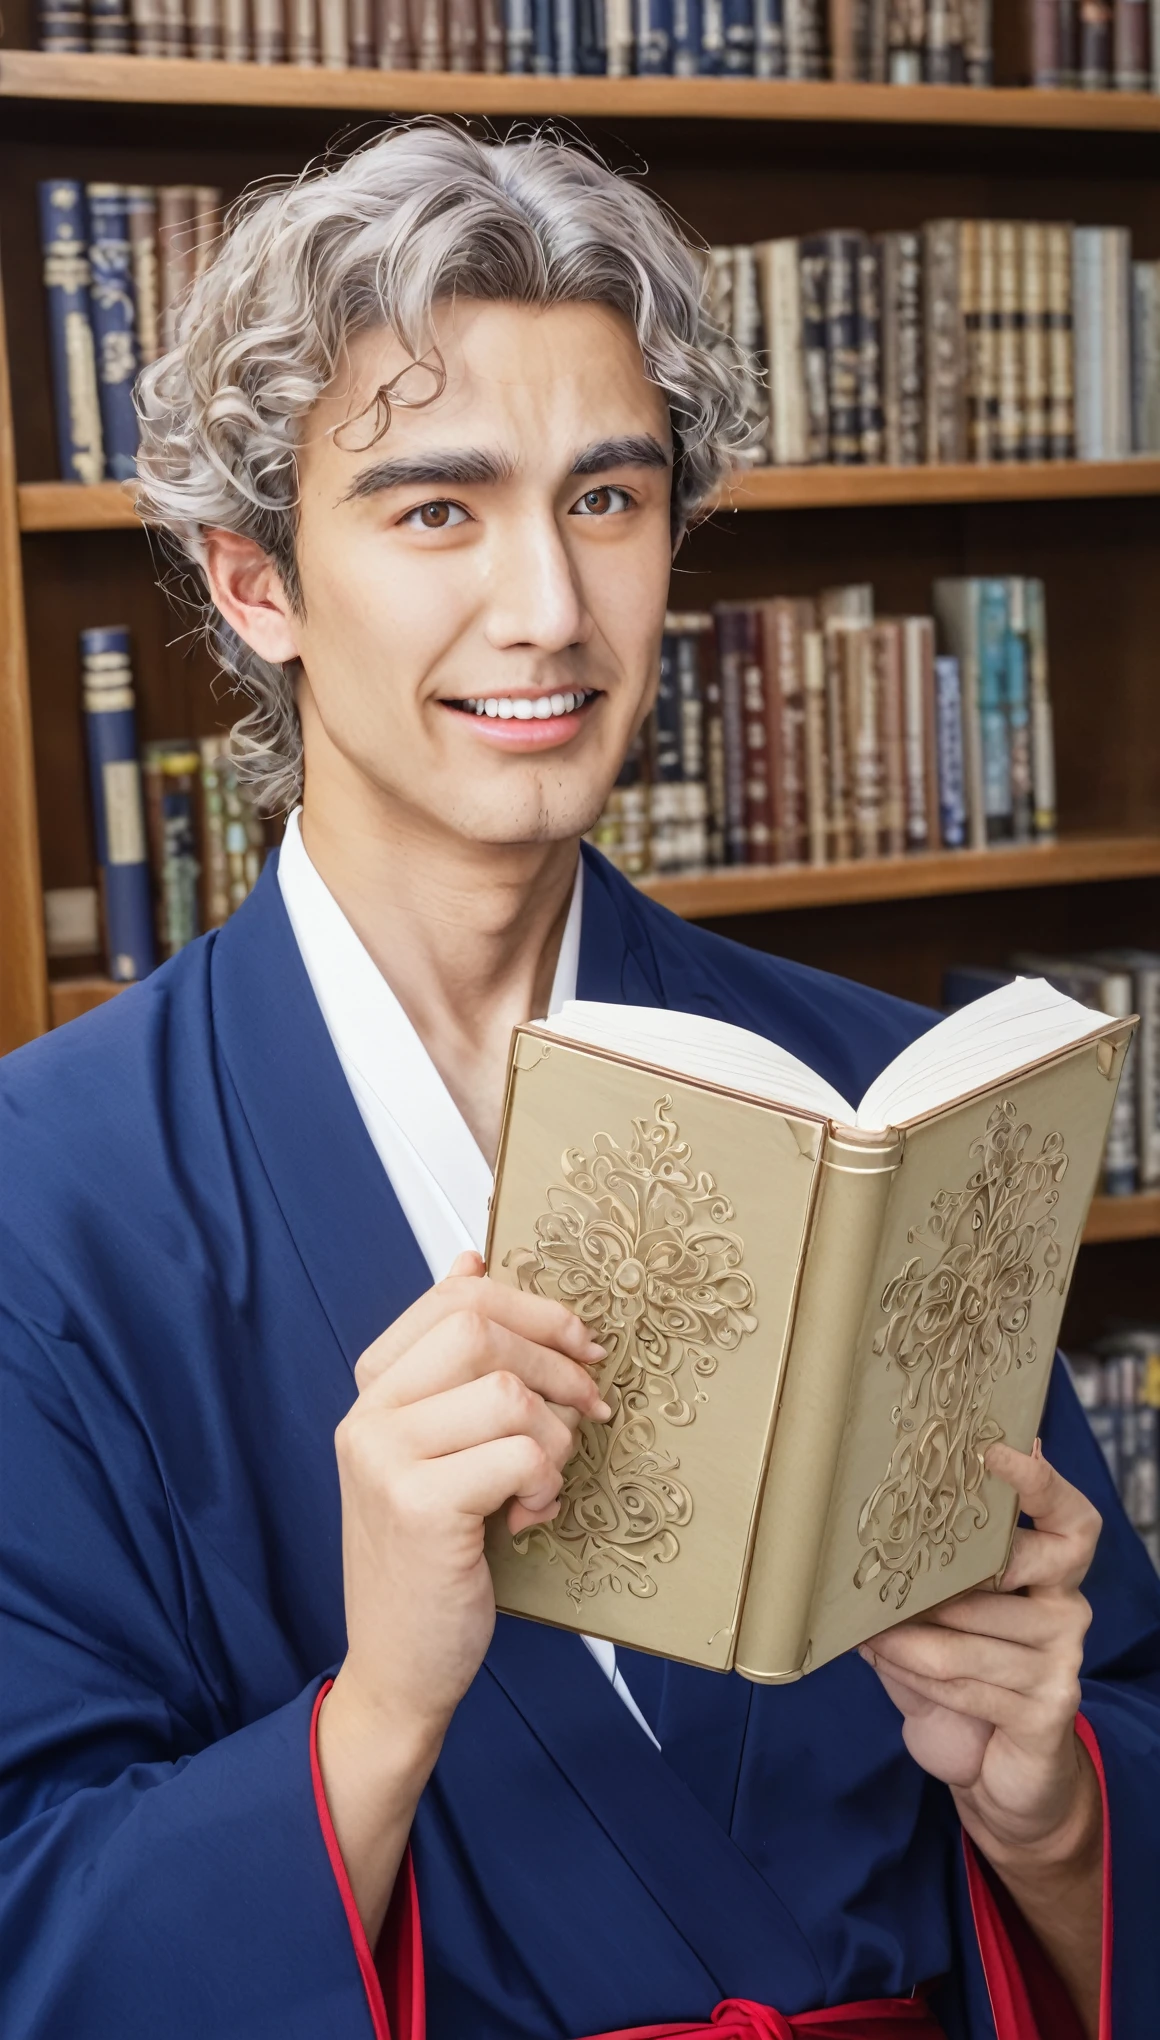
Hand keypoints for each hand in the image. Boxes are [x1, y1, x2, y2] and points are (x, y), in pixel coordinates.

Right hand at [317, 1250, 607, 1936]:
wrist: (399, 1666)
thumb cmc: (433, 1557)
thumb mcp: (437, 1447)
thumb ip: (451, 1361)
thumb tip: (472, 1256)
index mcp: (374, 1391)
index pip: (456, 1298)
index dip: (534, 1308)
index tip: (579, 1343)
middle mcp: (368, 1415)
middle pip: (482, 1329)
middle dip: (557, 1365)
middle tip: (591, 1409)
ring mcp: (385, 1458)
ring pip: (508, 1392)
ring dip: (553, 1439)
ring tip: (539, 1483)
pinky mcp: (419, 1504)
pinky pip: (518, 1455)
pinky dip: (544, 1484)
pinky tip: (527, 1518)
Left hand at [860, 1440, 1104, 2032]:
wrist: (1001, 1770)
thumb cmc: (969, 1669)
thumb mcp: (953, 1607)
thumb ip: (944, 1557)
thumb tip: (897, 1487)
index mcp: (1055, 1570)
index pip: (1070, 1518)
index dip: (1039, 1482)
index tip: (994, 1450)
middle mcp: (1068, 1607)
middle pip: (1021, 1564)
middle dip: (950, 1571)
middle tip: (894, 1572)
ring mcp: (1062, 1660)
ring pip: (969, 1634)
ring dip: (905, 1636)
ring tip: (864, 1628)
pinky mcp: (1047, 1710)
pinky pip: (966, 1683)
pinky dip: (912, 1672)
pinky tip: (883, 1657)